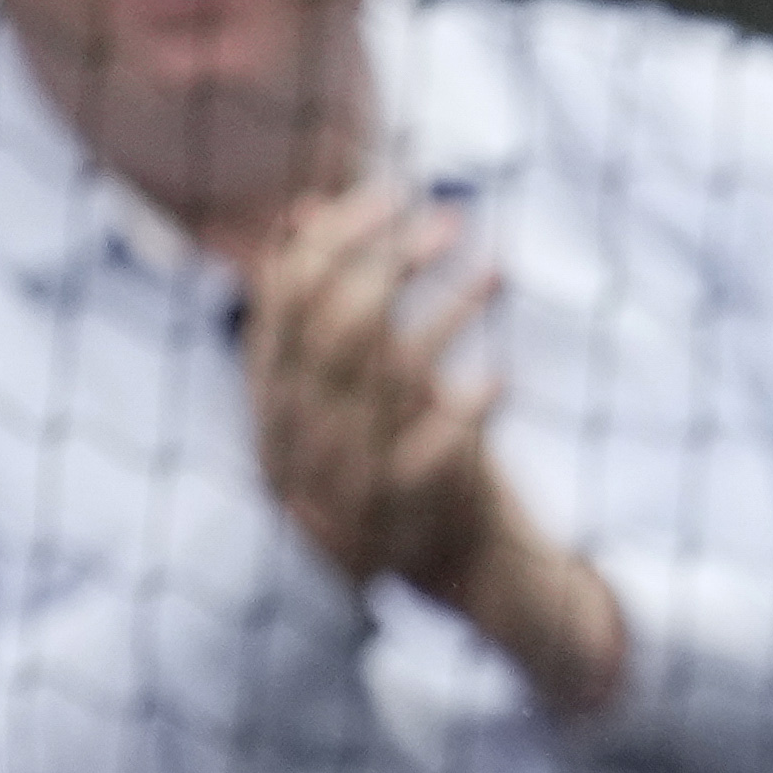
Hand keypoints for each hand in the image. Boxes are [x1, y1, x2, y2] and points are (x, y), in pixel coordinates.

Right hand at [233, 186, 623, 718]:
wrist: (458, 578)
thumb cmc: (406, 458)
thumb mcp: (356, 389)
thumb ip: (323, 312)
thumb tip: (304, 209)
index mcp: (270, 412)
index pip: (283, 304)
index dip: (335, 239)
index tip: (391, 194)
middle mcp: (297, 446)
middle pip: (334, 328)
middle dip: (390, 260)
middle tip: (449, 222)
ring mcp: (348, 484)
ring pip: (387, 375)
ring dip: (448, 311)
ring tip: (496, 270)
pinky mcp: (407, 521)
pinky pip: (434, 452)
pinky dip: (469, 408)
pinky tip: (502, 376)